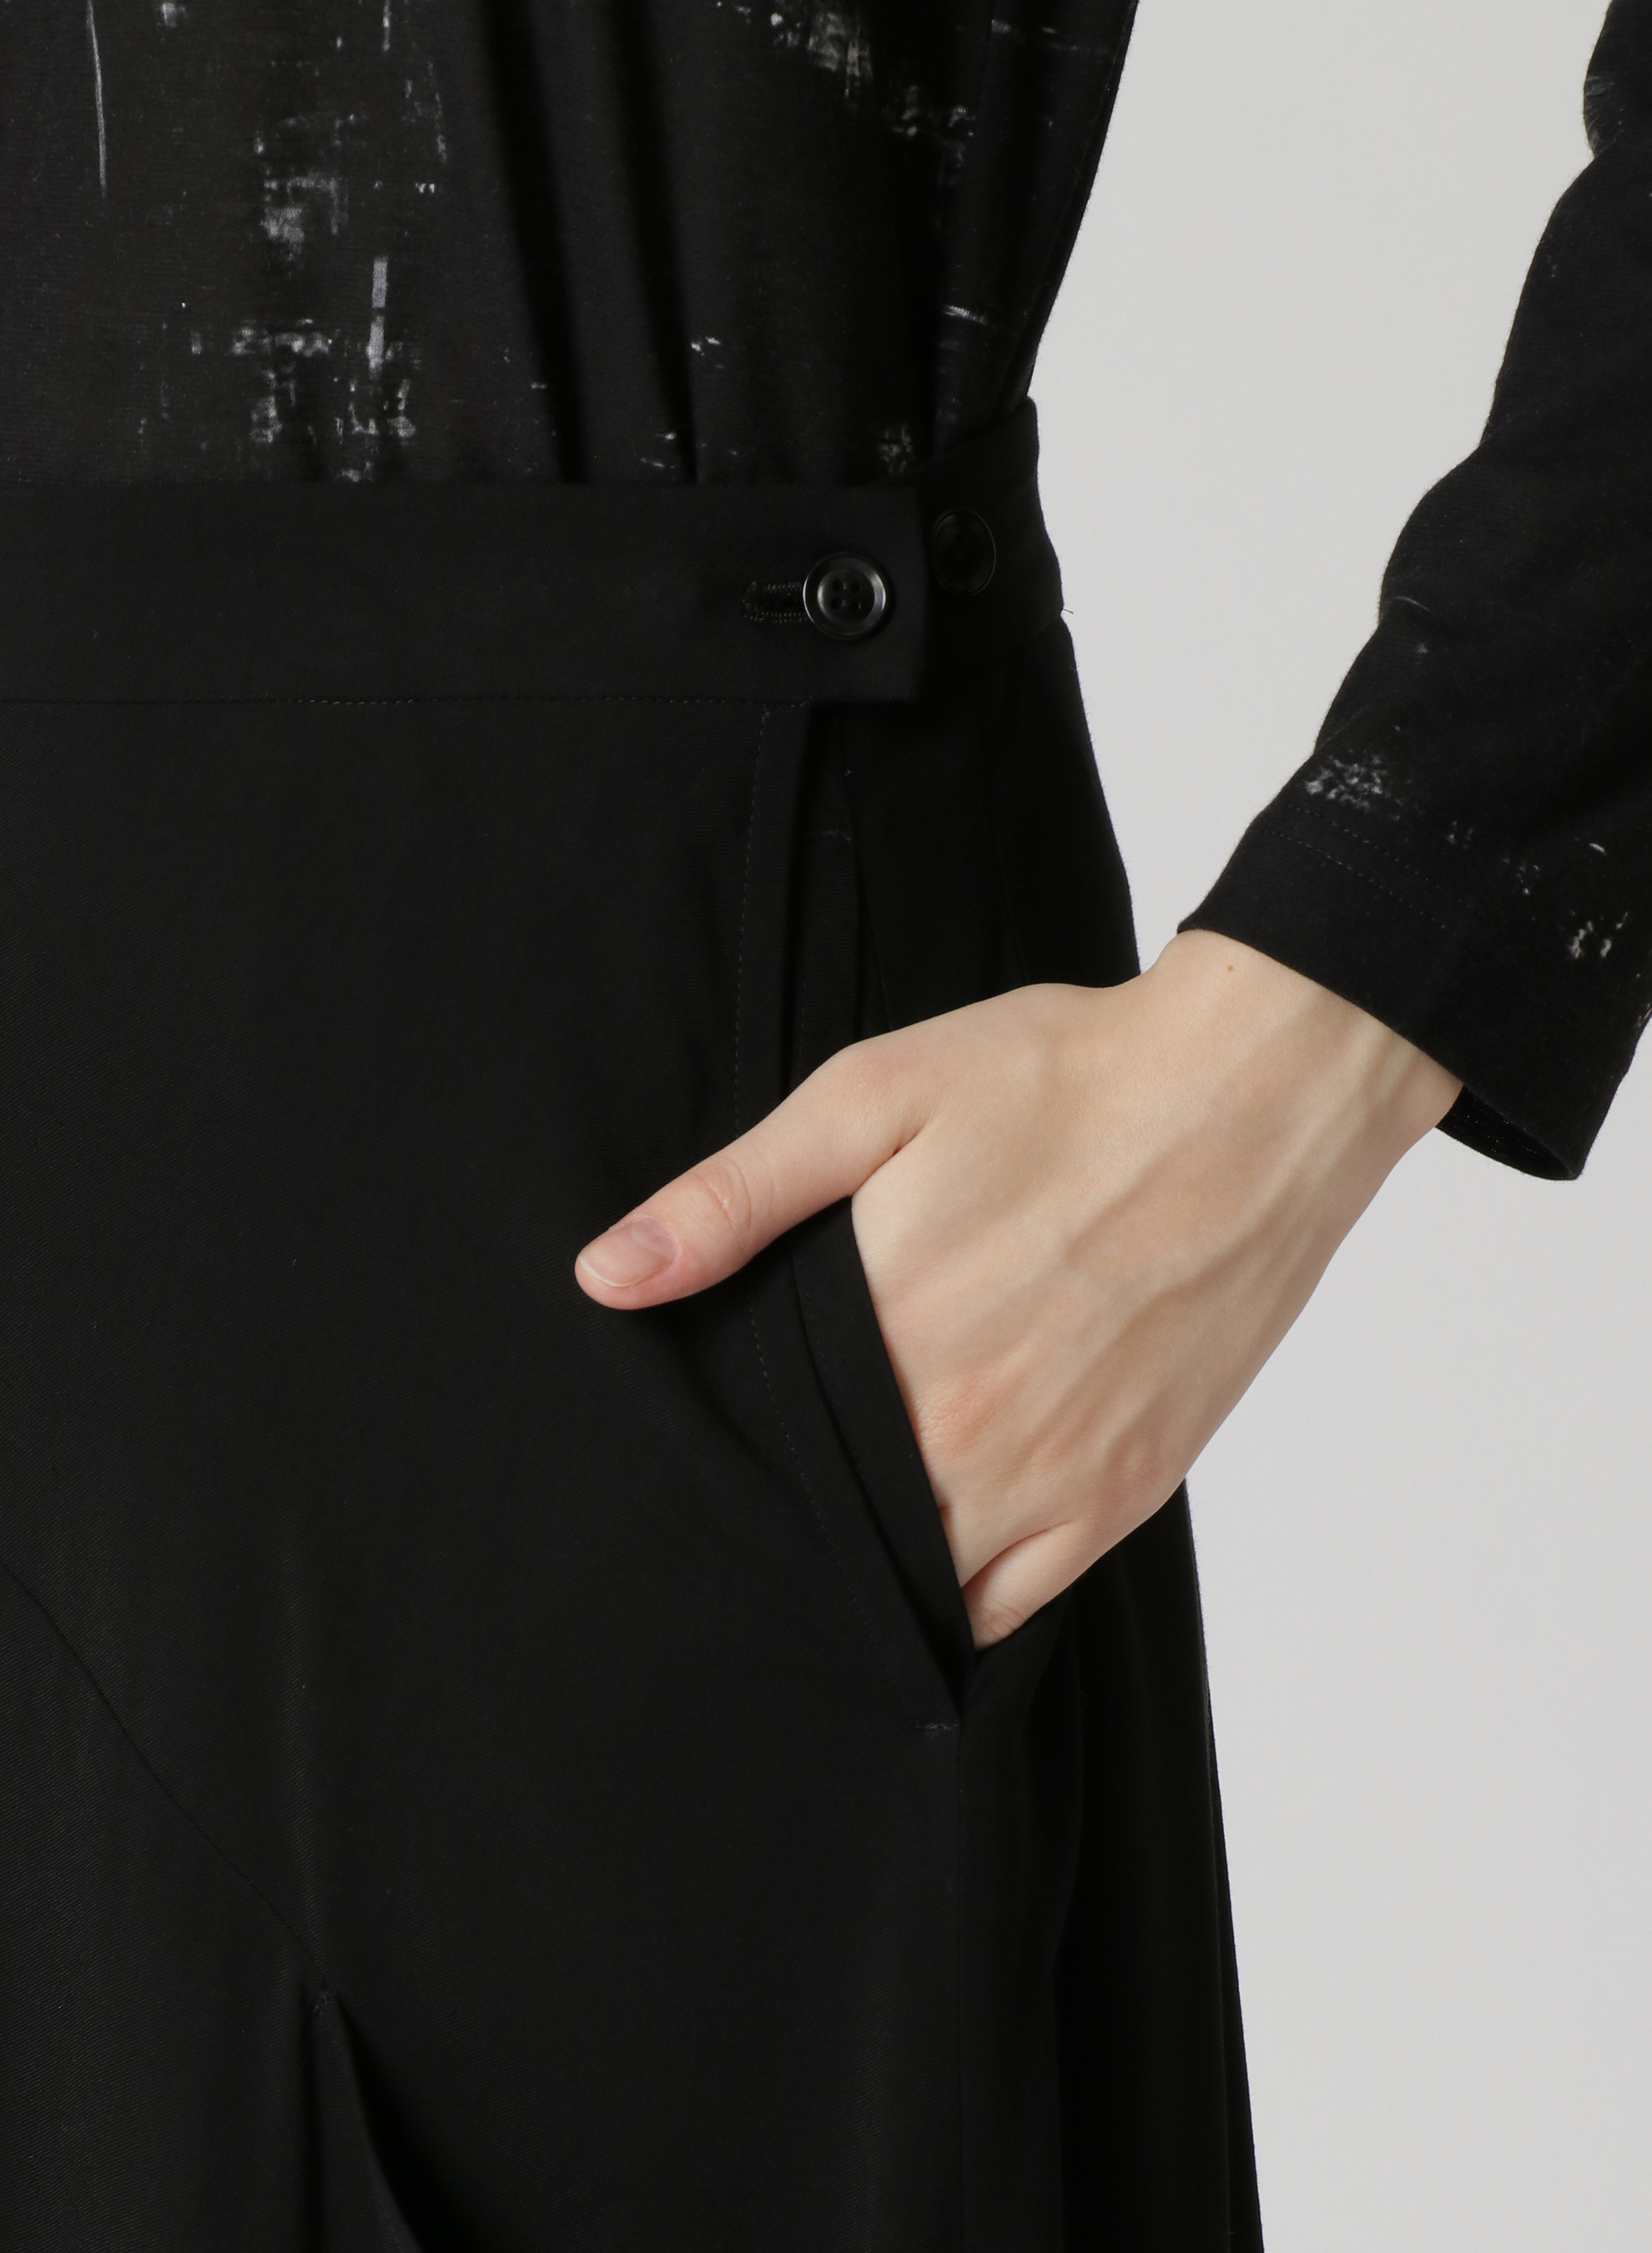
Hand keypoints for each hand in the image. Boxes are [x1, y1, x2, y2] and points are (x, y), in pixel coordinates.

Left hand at [575, 932, 1460, 1646]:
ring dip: (867, 1575)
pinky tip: (927, 1569)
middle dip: (784, 1530)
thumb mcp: (875, 1098)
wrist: (1252, 1096)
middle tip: (739, 1519)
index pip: (765, 1461)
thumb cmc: (1064, 1080)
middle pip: (834, 1535)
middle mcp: (967, 1429)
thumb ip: (735, 1196)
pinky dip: (962, 1604)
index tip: (687, 1477)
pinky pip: (1017, 1603)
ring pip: (921, 1586)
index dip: (719, 1477)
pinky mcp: (1127, 1490)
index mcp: (891, 1333)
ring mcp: (1055, 1474)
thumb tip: (606, 1276)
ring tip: (827, 1543)